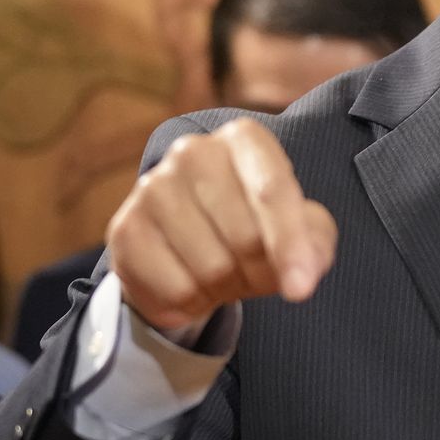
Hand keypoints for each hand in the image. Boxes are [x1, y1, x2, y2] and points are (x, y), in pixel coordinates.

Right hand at [106, 117, 336, 333]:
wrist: (187, 248)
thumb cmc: (255, 229)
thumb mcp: (300, 230)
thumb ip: (314, 244)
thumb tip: (303, 275)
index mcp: (243, 139)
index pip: (273, 190)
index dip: (290, 244)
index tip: (301, 290)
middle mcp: (193, 151)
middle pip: (244, 236)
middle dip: (260, 271)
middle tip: (256, 271)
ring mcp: (153, 188)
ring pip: (210, 267)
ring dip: (226, 287)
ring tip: (223, 272)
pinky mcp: (125, 229)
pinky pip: (175, 288)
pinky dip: (192, 301)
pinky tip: (190, 281)